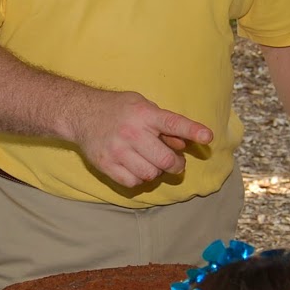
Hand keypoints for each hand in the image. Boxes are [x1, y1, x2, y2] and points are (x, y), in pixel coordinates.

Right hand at [66, 90, 212, 188]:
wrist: (81, 113)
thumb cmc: (118, 109)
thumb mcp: (143, 106)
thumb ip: (164, 125)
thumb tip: (184, 143)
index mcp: (144, 114)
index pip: (173, 123)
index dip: (192, 130)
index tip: (208, 137)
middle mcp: (132, 132)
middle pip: (165, 160)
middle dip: (176, 165)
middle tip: (175, 162)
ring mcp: (118, 151)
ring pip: (151, 175)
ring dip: (156, 172)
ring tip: (151, 162)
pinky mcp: (106, 165)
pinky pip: (133, 183)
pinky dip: (139, 179)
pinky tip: (136, 167)